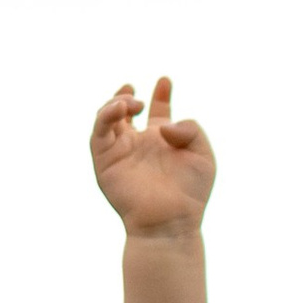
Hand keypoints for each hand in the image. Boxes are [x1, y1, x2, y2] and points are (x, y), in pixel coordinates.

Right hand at [92, 76, 215, 236]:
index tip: (165, 81)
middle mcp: (139, 146)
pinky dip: (105, 115)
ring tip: (132, 103)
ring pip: (107, 119)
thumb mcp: (202, 155)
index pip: (158, 112)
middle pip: (126, 113)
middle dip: (127, 97)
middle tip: (138, 98)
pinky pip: (98, 133)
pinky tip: (121, 109)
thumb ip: (190, 129)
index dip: (161, 94)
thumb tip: (163, 126)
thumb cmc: (190, 194)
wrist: (171, 221)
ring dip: (115, 104)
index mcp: (162, 142)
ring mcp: (119, 153)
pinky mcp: (104, 162)